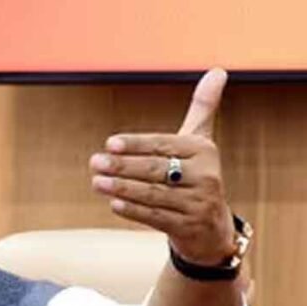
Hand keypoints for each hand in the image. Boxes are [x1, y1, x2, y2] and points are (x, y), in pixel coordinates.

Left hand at [89, 68, 235, 265]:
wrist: (212, 228)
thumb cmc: (196, 177)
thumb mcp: (199, 143)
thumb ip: (203, 108)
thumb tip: (218, 70)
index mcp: (204, 151)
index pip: (163, 145)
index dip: (136, 144)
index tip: (109, 143)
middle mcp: (205, 176)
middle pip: (156, 169)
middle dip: (123, 166)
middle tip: (94, 162)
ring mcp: (198, 204)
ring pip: (153, 194)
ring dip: (122, 188)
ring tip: (96, 182)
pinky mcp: (188, 227)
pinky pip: (156, 218)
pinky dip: (134, 211)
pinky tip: (113, 204)